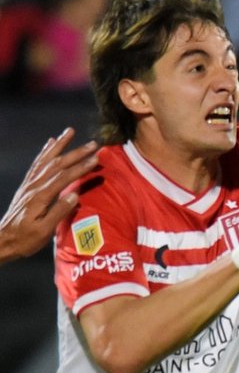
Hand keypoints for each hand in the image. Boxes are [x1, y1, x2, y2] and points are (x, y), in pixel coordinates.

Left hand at [0, 128, 98, 263]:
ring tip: (70, 132)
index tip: (96, 158)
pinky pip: (36, 165)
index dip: (81, 167)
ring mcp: (29, 185)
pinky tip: (50, 144)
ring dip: (59, 146)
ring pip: (46, 160)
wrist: (2, 240)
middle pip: (57, 165)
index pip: (63, 178)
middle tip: (93, 144)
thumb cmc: (25, 239)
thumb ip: (58, 212)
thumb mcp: (43, 231)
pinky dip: (44, 152)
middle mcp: (33, 187)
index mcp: (40, 197)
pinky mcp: (26, 186)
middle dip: (76, 153)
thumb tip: (75, 195)